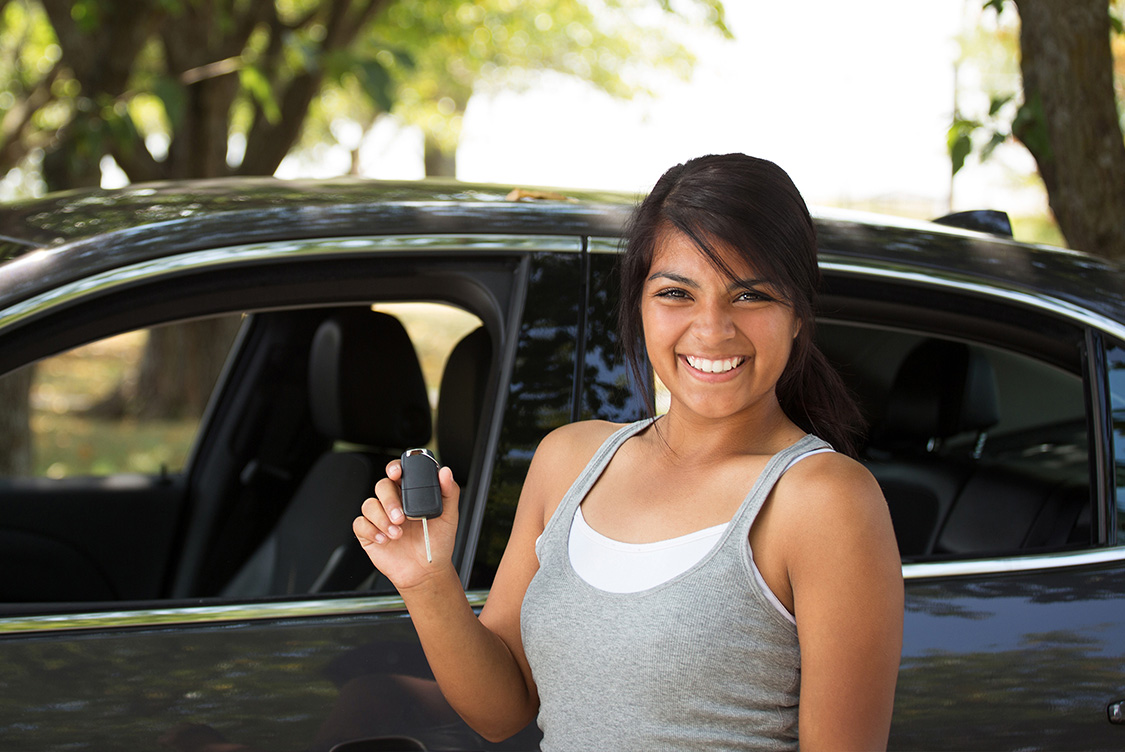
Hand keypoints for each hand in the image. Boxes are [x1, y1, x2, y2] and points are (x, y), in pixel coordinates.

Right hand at [354, 459, 460, 590]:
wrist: (426, 572)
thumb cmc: (437, 543)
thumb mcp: (450, 516)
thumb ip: (449, 492)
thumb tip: (446, 472)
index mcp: (411, 493)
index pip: (399, 472)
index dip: (395, 468)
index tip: (397, 473)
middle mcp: (394, 502)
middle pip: (382, 486)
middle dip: (390, 500)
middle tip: (401, 517)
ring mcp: (380, 517)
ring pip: (369, 504)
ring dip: (382, 519)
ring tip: (397, 534)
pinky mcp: (369, 533)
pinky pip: (360, 524)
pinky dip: (371, 530)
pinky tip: (385, 539)